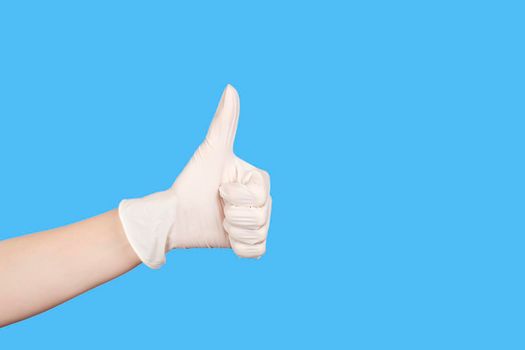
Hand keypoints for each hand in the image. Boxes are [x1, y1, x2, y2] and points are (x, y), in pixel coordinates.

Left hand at [119, 85, 271, 267]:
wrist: (174, 215)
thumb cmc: (192, 181)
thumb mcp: (211, 151)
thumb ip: (224, 122)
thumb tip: (230, 88)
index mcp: (259, 181)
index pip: (261, 195)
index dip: (237, 196)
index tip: (220, 189)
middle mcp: (262, 202)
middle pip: (261, 216)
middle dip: (232, 215)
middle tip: (218, 208)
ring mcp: (257, 224)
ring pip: (258, 234)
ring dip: (233, 231)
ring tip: (220, 221)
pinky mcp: (250, 244)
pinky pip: (256, 251)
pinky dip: (239, 247)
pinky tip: (226, 237)